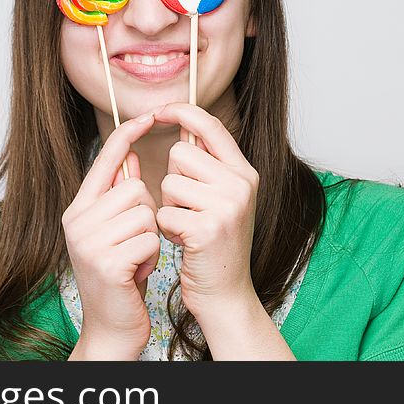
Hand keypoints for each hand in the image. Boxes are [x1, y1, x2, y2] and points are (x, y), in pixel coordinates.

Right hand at [62, 111, 160, 358]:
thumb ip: (119, 196)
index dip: (126, 135)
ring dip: (151, 238)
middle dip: (148, 215)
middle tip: (137, 243)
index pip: (105, 160)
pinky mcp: (105, 262)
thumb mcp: (117, 231)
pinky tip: (138, 274)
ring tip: (137, 259)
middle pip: (135, 188)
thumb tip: (132, 155)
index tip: (147, 115)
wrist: (112, 327)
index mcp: (78, 208)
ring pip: (145, 213)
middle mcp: (77, 220)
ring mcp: (88, 241)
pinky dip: (152, 257)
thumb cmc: (121, 276)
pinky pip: (148, 239)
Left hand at [152, 103, 260, 321]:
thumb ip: (208, 164)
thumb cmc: (213, 244)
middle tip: (188, 207)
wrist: (225, 293)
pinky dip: (167, 229)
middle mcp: (241, 184)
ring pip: (168, 182)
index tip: (159, 110)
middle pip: (180, 153)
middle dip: (172, 180)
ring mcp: (227, 205)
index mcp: (244, 171)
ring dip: (168, 206)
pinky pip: (164, 212)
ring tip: (187, 225)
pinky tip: (184, 242)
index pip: (210, 124)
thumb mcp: (221, 198)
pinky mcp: (207, 228)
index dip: (181, 112)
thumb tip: (183, 122)